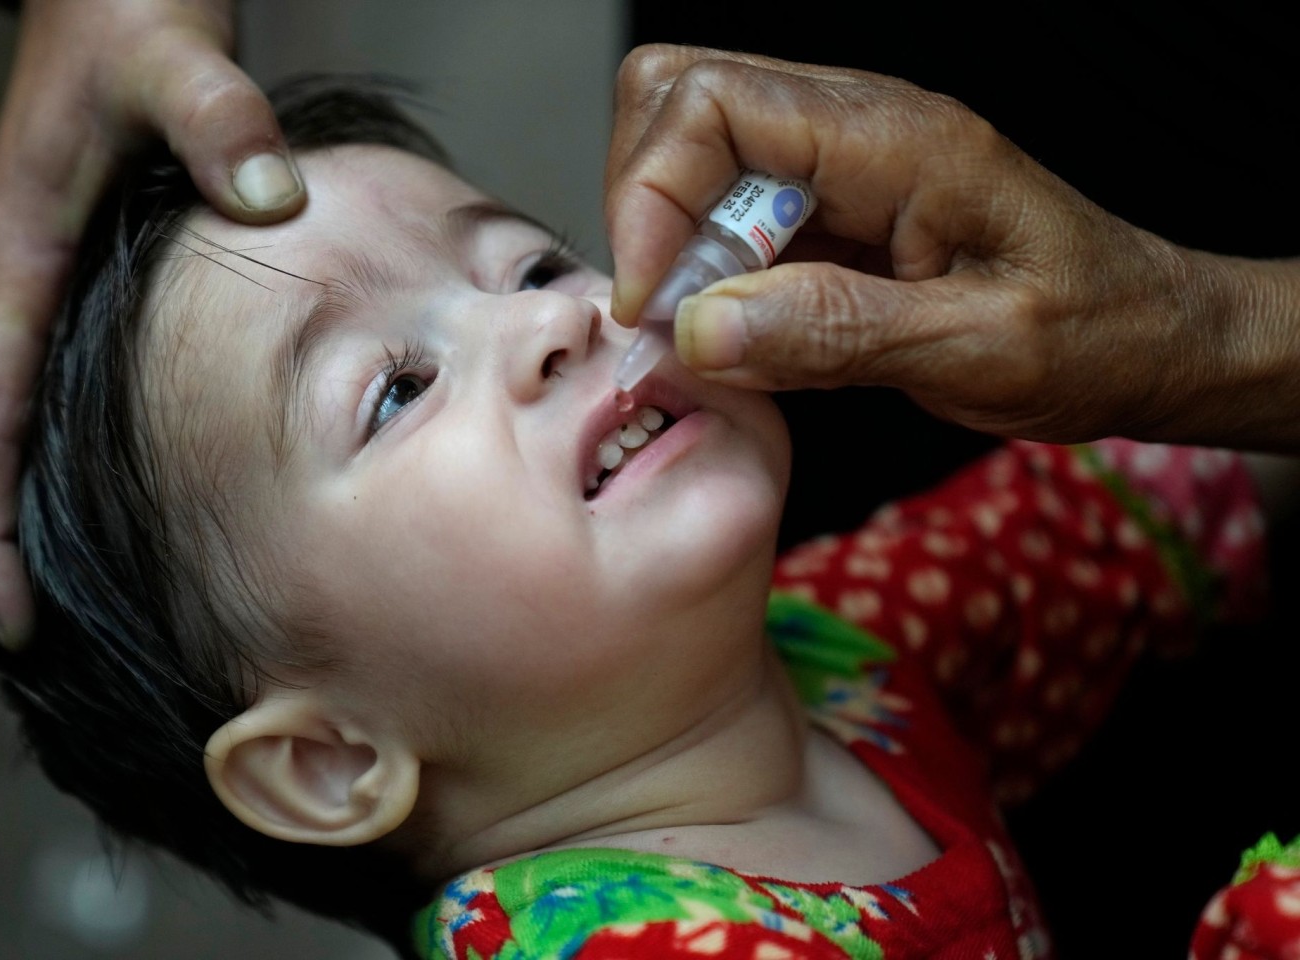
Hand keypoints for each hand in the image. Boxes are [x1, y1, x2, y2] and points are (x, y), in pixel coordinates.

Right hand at [0, 0, 304, 647]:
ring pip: (22, 419)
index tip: (7, 614)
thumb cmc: (126, 14)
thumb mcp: (170, 57)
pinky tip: (128, 494)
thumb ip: (218, 120)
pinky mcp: (97, 272)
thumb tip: (267, 196)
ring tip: (78, 599)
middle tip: (42, 643)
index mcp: (21, 256)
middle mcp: (28, 283)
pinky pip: (70, 383)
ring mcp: (58, 283)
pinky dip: (75, 453)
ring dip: (33, 510)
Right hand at [605, 44, 1299, 449]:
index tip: (649, 303)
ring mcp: (838, 160)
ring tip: (709, 329)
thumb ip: (835, 332)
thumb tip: (699, 328)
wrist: (1148, 336)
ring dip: (672, 242)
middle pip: (678, 98)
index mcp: (893, 137)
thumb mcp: (976, 350)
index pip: (709, 103)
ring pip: (691, 150)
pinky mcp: (830, 205)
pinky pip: (729, 210)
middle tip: (670, 312)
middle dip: (645, 206)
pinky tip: (744, 331)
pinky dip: (706, 271)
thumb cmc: (1093, 332)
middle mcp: (855, 126)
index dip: (650, 197)